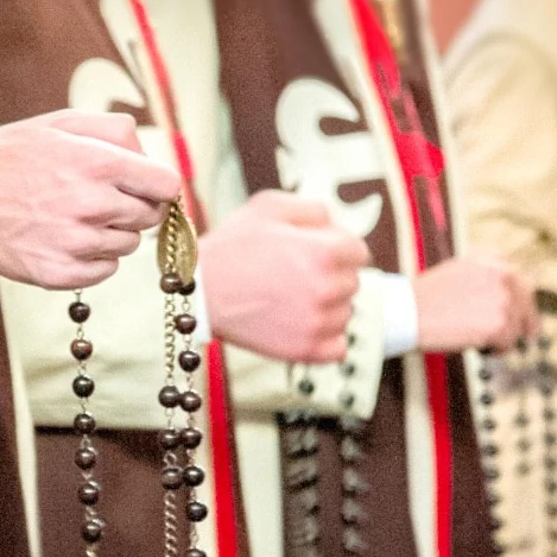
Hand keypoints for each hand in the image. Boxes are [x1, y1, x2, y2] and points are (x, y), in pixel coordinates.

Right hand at [0, 110, 183, 289]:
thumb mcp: (59, 123)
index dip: (157, 185)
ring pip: (128, 245)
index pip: (167, 185)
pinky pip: (106, 270)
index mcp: (100, 162)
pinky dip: (94, 259)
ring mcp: (77, 242)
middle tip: (98, 199)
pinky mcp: (61, 273)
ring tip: (73, 218)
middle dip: (132, 207)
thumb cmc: (8, 157)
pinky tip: (65, 240)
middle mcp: (94, 204)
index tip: (143, 187)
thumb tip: (148, 156)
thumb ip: (114, 131)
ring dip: (111, 233)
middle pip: (149, 216)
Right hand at [201, 192, 367, 362]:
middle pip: (352, 282)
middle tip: (294, 275)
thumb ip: (312, 209)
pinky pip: (339, 346)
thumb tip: (335, 223)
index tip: (316, 253)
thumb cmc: (231, 247)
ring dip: (327, 306)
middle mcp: (328, 287)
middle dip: (330, 276)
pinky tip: (302, 324)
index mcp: (325, 250)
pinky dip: (326, 338)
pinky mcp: (306, 350)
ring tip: (291, 299)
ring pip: (346, 313)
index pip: (358, 251)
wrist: (198, 291)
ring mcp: (319, 322)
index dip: (337, 248)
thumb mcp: (268, 206)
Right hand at [412, 255, 535, 352]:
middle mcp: (503, 275)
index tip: (521, 313)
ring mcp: (504, 300)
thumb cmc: (426, 296)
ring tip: (476, 336)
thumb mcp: (459, 269)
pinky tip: (477, 345)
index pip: (519, 279)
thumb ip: (486, 274)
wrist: (408, 312)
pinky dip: (495, 350)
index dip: (519, 299)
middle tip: (517, 337)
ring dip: (502, 336)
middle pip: (526, 302)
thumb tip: (512, 291)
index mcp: (492, 259)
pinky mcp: (500, 325)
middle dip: (522, 320)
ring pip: (518, 326)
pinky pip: (509, 344)